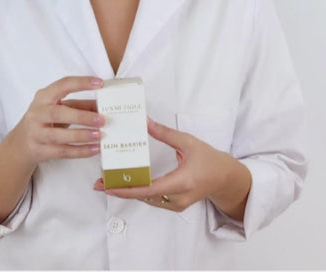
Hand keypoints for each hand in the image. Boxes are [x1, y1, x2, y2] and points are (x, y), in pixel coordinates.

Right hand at [11, 75, 104, 167]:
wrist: (21, 143)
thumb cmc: (44, 119)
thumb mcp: (57, 107)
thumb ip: (78, 105)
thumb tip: (101, 107)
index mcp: (44, 97)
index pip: (63, 85)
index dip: (82, 83)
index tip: (100, 83)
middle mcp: (37, 113)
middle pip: (58, 114)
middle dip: (82, 116)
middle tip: (101, 119)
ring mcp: (36, 133)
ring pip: (59, 136)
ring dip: (81, 135)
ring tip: (99, 135)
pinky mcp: (39, 151)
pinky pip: (61, 152)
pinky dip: (80, 151)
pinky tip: (94, 149)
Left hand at [92, 117, 250, 219]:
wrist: (227, 179)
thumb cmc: (210, 159)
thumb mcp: (188, 142)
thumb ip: (165, 133)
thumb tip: (145, 122)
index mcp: (181, 182)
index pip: (148, 189)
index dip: (126, 189)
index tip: (107, 186)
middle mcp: (177, 197)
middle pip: (143, 196)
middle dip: (120, 190)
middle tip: (98, 183)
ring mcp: (176, 204)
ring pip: (146, 200)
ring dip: (128, 191)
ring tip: (108, 181)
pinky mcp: (175, 205)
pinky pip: (152, 200)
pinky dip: (138, 192)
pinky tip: (127, 183)